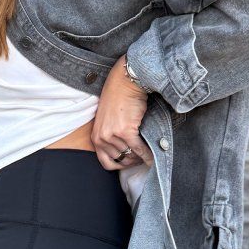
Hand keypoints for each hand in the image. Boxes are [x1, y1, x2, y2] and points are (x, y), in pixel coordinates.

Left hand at [91, 58, 153, 172]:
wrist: (124, 83)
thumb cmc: (118, 99)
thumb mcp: (107, 121)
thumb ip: (111, 137)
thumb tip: (127, 153)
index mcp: (95, 137)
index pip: (107, 163)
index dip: (121, 165)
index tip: (131, 163)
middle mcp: (101, 138)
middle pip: (121, 160)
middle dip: (134, 161)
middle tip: (143, 158)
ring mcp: (112, 135)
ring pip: (131, 155)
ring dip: (141, 157)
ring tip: (149, 154)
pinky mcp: (125, 131)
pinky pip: (139, 149)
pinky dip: (147, 154)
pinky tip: (153, 154)